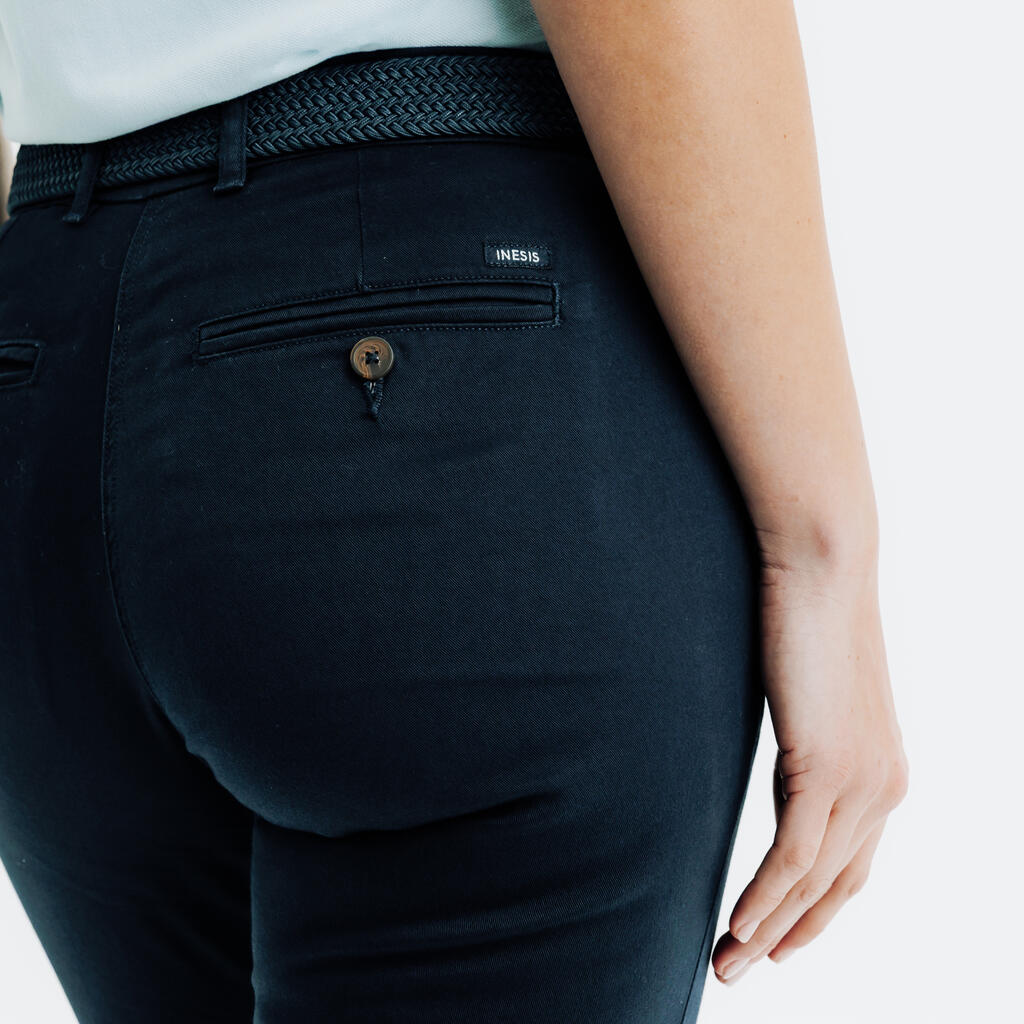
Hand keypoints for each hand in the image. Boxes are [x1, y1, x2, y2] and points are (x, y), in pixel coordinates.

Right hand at [711, 554, 908, 983]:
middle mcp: (883, 787)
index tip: (777, 938)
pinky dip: (763, 898)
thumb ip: (804, 737)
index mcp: (883, 772)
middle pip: (837, 886)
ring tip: (726, 962)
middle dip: (790, 934)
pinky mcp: (826, 769)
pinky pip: (792, 856)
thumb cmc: (807, 617)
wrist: (823, 566)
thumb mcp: (810, 694)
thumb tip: (778, 753)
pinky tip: (735, 923)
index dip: (815, 910)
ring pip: (812, 881)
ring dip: (766, 928)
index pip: (852, 863)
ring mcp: (861, 781)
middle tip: (742, 967)